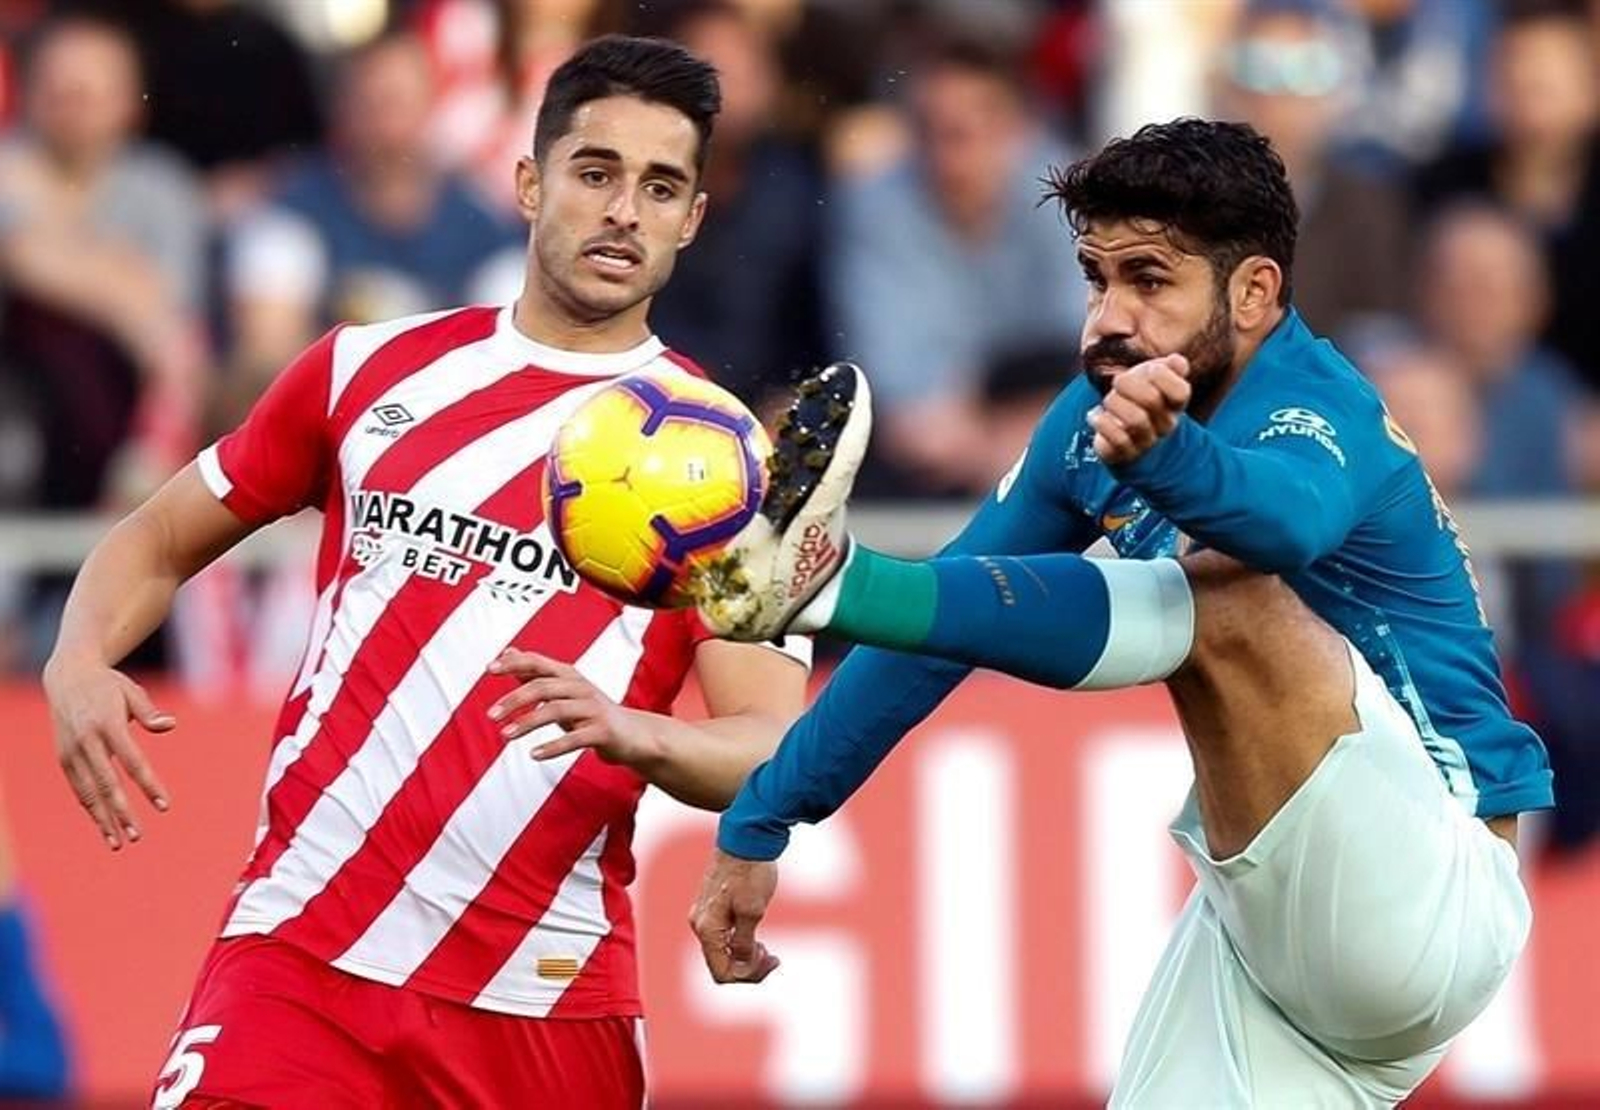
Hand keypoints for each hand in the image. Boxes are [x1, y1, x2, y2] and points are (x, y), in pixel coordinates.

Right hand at [42, 658, 173, 848]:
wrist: (68, 676)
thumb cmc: (109, 685)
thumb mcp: (131, 691)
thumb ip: (149, 712)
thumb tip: (170, 725)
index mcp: (108, 725)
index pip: (133, 761)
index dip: (149, 785)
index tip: (164, 806)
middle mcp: (87, 741)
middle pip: (107, 784)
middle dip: (122, 813)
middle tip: (138, 836)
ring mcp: (71, 751)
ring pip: (88, 792)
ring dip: (103, 819)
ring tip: (118, 842)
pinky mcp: (63, 757)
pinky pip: (78, 787)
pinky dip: (90, 807)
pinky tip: (103, 824)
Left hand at [487, 649, 658, 765]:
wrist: (634, 736)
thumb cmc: (592, 713)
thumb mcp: (563, 692)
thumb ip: (536, 674)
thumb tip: (508, 652)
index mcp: (569, 675)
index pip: (538, 662)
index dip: (514, 663)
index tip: (489, 668)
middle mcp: (581, 687)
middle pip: (543, 686)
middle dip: (514, 699)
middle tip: (491, 715)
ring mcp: (593, 708)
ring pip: (556, 710)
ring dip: (528, 722)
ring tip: (506, 735)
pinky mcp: (603, 731)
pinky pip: (575, 738)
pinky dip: (553, 746)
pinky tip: (534, 755)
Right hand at [688, 848, 780, 982]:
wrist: (746, 837)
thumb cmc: (750, 871)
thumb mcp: (753, 911)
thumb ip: (745, 943)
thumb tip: (741, 967)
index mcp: (708, 928)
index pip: (722, 972)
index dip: (747, 975)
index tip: (769, 960)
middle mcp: (701, 924)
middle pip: (722, 964)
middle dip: (749, 967)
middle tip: (774, 958)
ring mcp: (705, 915)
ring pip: (723, 951)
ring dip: (746, 956)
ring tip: (767, 949)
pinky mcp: (713, 907)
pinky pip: (723, 937)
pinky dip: (740, 942)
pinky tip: (756, 937)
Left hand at [1089, 353, 1191, 465]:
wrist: (1127, 436)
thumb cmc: (1140, 399)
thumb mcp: (1152, 378)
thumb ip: (1168, 366)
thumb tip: (1176, 361)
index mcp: (1175, 404)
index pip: (1181, 391)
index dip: (1160, 375)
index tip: (1147, 371)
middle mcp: (1165, 425)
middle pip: (1151, 400)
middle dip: (1127, 383)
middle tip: (1118, 382)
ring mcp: (1146, 441)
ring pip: (1135, 420)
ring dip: (1114, 403)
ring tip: (1107, 401)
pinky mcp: (1124, 454)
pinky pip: (1117, 439)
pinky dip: (1101, 422)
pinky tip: (1095, 415)